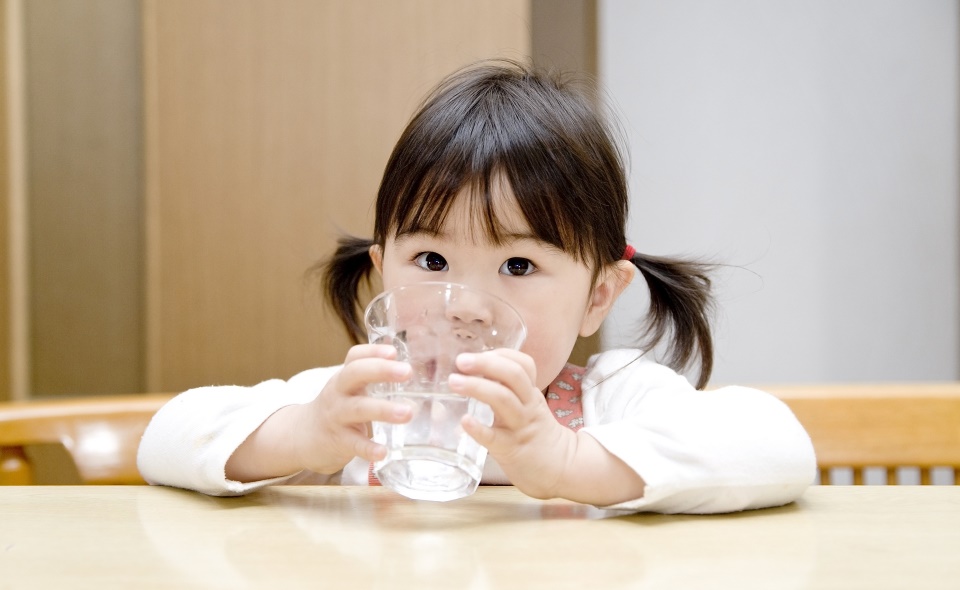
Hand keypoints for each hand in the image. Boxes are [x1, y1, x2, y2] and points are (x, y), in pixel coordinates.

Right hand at [226, 344, 412, 481]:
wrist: (303, 437)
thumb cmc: (337, 409)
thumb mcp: (350, 390)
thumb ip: (375, 382)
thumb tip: (417, 383)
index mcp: (345, 377)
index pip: (355, 357)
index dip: (373, 351)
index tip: (394, 351)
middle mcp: (339, 392)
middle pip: (355, 374)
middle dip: (381, 370)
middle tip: (407, 372)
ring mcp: (337, 416)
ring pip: (358, 408)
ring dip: (384, 409)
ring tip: (408, 413)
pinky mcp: (338, 441)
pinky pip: (354, 444)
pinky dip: (368, 448)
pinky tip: (383, 452)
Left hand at [448, 349, 576, 498]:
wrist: (559, 470)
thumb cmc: (533, 435)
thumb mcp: (527, 408)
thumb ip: (505, 392)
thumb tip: (466, 378)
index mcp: (530, 393)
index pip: (524, 364)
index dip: (501, 355)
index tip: (477, 353)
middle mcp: (527, 406)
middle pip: (513, 376)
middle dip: (486, 364)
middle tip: (460, 361)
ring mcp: (520, 427)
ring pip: (504, 400)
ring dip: (477, 387)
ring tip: (454, 382)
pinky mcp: (511, 450)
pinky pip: (495, 438)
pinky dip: (478, 429)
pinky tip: (464, 421)